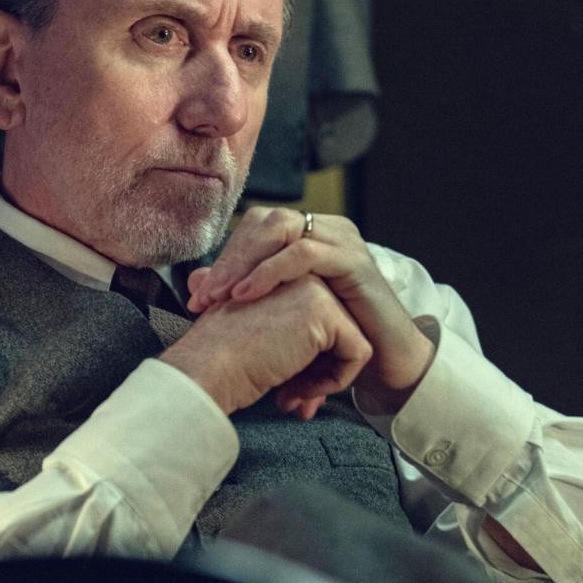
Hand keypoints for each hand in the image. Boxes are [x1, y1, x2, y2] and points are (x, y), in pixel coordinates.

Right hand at [159, 273, 373, 416]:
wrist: (205, 368)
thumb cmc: (219, 361)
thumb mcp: (259, 345)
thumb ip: (288, 352)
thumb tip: (306, 395)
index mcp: (282, 278)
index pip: (319, 325)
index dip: (308, 364)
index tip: (282, 387)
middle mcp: (301, 275)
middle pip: (339, 333)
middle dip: (321, 373)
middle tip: (291, 399)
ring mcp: (316, 289)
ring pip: (352, 343)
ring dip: (327, 379)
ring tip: (291, 396)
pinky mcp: (327, 312)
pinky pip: (358, 353)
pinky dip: (336, 381)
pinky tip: (299, 390)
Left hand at [185, 207, 434, 413]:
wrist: (386, 361)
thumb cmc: (334, 339)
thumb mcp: (283, 314)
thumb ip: (243, 292)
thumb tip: (196, 281)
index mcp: (310, 235)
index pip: (257, 226)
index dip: (226, 255)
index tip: (198, 296)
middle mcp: (327, 229)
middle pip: (267, 220)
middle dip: (230, 258)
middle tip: (204, 297)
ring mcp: (343, 240)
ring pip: (283, 229)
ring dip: (245, 262)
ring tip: (222, 297)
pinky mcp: (354, 261)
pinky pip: (305, 253)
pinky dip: (271, 271)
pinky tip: (247, 294)